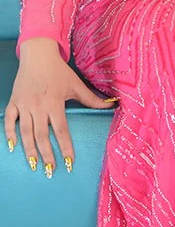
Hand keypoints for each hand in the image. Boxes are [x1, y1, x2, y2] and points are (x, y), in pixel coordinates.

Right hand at [4, 37, 117, 175]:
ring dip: (29, 150)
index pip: (61, 130)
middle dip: (46, 155)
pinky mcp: (14, 102)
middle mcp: (39, 106)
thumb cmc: (58, 71)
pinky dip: (9, 134)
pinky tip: (11, 147)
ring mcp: (24, 105)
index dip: (65, 147)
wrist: (38, 55)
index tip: (69, 163)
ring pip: (25, 132)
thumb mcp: (76, 84)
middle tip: (50, 171)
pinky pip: (9, 121)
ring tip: (34, 165)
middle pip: (42, 136)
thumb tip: (112, 105)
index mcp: (55, 103)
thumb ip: (92, 99)